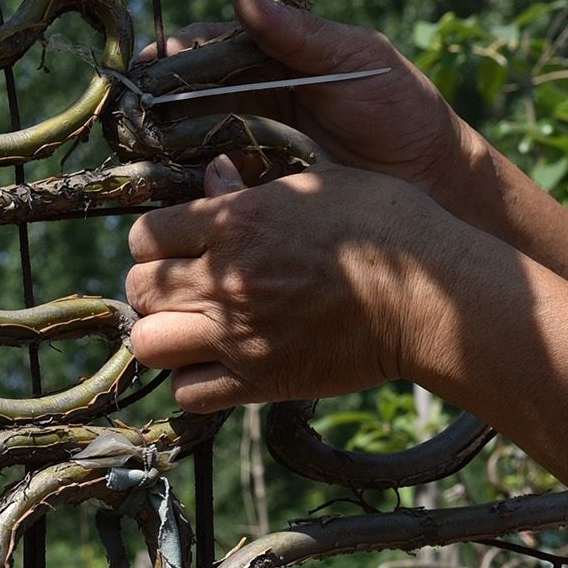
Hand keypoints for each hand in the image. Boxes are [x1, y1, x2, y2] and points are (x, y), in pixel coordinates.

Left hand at [123, 155, 493, 411]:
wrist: (428, 300)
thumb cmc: (387, 230)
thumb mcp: (319, 185)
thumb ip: (256, 185)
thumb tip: (214, 175)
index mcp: (238, 221)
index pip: (147, 234)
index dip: (156, 239)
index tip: (177, 245)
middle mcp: (227, 279)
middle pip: (139, 288)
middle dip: (153, 286)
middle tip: (181, 286)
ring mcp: (240, 334)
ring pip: (149, 343)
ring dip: (163, 334)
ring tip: (189, 328)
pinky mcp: (260, 380)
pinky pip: (188, 392)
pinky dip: (192, 381)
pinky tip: (215, 364)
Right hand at [146, 0, 481, 204]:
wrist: (438, 181)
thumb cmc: (405, 111)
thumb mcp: (357, 60)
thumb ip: (301, 35)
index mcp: (282, 58)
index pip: (217, 46)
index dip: (181, 52)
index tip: (151, 63)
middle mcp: (264, 97)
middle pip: (197, 90)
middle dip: (162, 96)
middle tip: (132, 108)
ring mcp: (264, 143)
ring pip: (201, 134)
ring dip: (169, 139)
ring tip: (140, 144)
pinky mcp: (270, 187)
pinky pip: (223, 180)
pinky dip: (197, 179)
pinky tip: (174, 183)